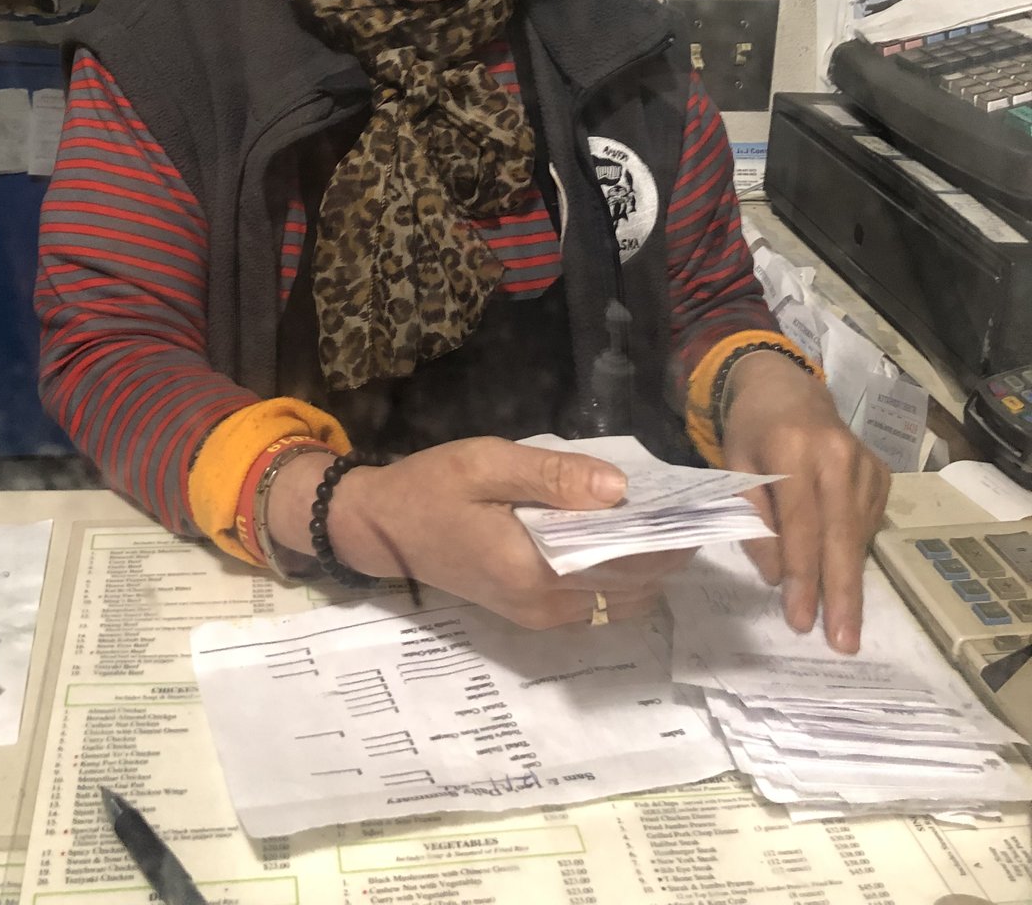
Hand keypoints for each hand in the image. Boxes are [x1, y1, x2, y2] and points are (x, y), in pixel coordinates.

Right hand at [266, 439, 696, 627]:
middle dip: (665, 552)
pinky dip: (619, 576)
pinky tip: (621, 538)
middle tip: (688, 509)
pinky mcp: (533, 614)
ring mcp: (540, 617)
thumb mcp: (487, 464)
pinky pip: (595, 602)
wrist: (381, 529)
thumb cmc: (433, 487)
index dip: (668, 538)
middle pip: (632, 587)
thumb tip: (619, 489)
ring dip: (645, 566)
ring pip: (619, 600)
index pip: (626, 563)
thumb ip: (552, 477)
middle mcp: (545, 606)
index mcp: (534, 569)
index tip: (700, 509)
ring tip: (661, 520)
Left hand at [720, 353, 889, 653]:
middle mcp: (836, 454)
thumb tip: (775, 575)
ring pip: (858, 533)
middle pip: (841, 534)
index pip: (801, 523)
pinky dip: (856, 551)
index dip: (802, 574)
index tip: (800, 619)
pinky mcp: (880, 470)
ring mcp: (864, 461)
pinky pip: (869, 521)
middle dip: (842, 593)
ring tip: (845, 626)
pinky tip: (844, 574)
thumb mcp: (733, 466)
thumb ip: (750, 515)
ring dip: (851, 581)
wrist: (785, 388)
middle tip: (843, 641)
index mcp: (792, 449)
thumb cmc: (751, 431)